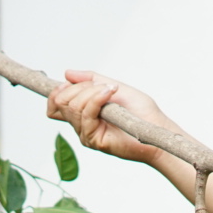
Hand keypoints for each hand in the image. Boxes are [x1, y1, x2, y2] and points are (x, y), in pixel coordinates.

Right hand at [46, 70, 170, 164]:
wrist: (157, 128)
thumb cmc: (142, 112)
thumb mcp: (115, 87)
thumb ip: (91, 80)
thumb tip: (67, 73)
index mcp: (83, 113)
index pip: (54, 105)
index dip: (57, 91)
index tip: (70, 82)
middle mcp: (81, 125)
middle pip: (61, 102)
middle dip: (79, 87)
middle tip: (102, 86)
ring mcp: (86, 133)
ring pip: (72, 106)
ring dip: (92, 91)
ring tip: (111, 91)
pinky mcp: (94, 140)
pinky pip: (86, 114)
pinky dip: (97, 98)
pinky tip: (110, 93)